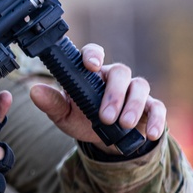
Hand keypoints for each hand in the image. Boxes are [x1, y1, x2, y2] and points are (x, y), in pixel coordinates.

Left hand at [30, 43, 166, 152]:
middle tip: (105, 116)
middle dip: (113, 94)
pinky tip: (151, 133)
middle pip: (120, 71)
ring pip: (139, 86)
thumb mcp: (63, 114)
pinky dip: (157, 120)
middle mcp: (114, 77)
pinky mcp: (149, 107)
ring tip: (123, 124)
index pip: (93, 53)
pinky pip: (157, 107)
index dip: (93, 55)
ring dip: (133, 105)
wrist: (102, 139)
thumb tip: (34, 91)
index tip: (91, 65)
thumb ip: (51, 103)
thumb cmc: (80, 119)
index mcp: (91, 73)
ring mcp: (133, 91)